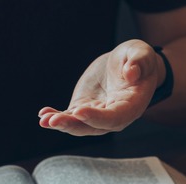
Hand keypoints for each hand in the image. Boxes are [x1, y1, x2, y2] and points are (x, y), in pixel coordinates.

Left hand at [38, 39, 163, 135]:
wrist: (127, 65)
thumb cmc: (138, 59)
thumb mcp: (141, 54)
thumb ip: (139, 61)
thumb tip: (131, 72)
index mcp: (132, 106)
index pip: (114, 117)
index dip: (97, 117)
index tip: (79, 111)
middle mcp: (114, 117)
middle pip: (93, 127)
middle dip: (72, 125)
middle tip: (53, 120)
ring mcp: (97, 115)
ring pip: (79, 125)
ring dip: (61, 123)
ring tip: (44, 119)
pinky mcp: (84, 109)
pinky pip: (70, 117)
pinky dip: (56, 116)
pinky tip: (43, 114)